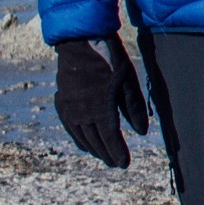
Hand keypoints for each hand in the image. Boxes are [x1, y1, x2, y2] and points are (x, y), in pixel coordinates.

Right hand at [54, 34, 148, 167]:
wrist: (81, 40)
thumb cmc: (109, 58)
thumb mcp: (128, 81)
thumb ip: (134, 108)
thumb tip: (141, 132)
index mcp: (101, 109)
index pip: (111, 139)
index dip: (118, 153)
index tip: (124, 164)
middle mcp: (83, 113)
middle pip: (96, 141)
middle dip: (107, 154)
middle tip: (115, 163)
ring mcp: (70, 109)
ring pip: (81, 137)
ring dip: (93, 148)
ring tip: (102, 155)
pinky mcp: (62, 101)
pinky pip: (70, 127)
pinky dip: (78, 138)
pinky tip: (84, 141)